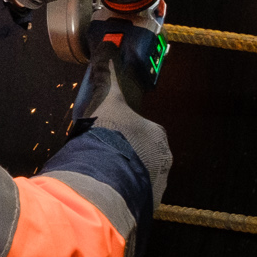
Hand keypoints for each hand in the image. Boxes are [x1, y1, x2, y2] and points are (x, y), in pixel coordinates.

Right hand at [72, 3, 171, 203]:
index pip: (143, 131)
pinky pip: (128, 200)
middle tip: (96, 155)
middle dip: (121, 156)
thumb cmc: (107, 139)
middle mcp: (162, 165)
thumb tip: (108, 46)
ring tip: (94, 177)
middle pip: (140, 157)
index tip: (105, 133)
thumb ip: (106, 72)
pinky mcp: (143, 210)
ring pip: (135, 180)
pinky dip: (115, 197)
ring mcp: (154, 190)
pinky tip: (97, 195)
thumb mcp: (104, 99)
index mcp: (157, 138)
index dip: (121, 130)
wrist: (101, 185)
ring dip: (118, 178)